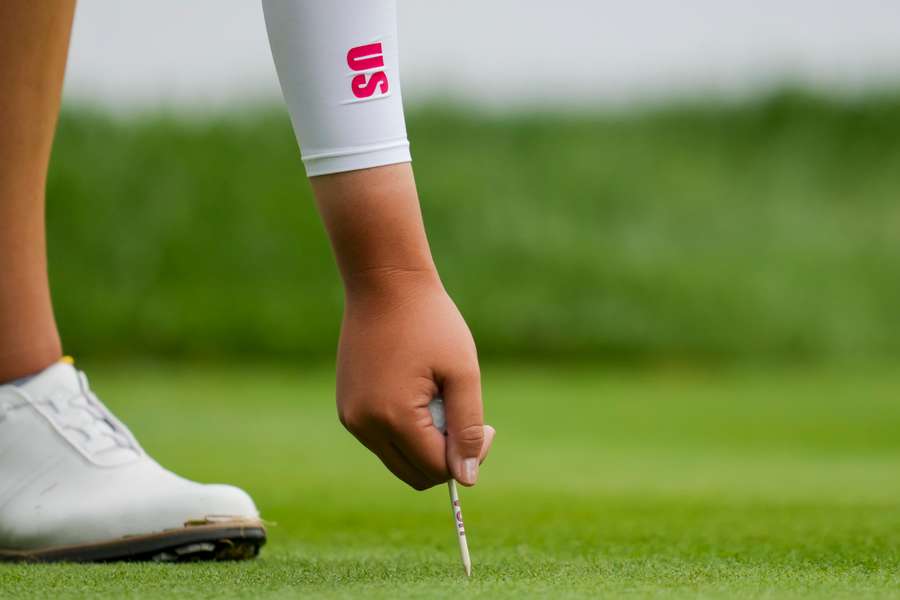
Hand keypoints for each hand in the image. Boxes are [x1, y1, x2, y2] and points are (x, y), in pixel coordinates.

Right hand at [335, 270, 495, 489]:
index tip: (486, 426)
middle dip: (446, 455)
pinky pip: (382, 440)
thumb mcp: (462, 372)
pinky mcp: (347, 408)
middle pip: (414, 474)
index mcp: (393, 417)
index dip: (468, 457)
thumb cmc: (431, 321)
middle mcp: (363, 425)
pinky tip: (417, 391)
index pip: (437, 469)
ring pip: (398, 459)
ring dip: (426, 442)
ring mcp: (350, 418)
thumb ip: (467, 428)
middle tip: (462, 412)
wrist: (385, 283)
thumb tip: (466, 480)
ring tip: (437, 397)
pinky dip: (406, 430)